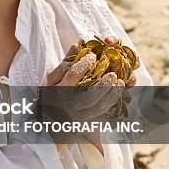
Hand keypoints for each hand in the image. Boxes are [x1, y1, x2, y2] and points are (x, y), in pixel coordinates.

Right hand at [44, 36, 132, 150]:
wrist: (48, 123)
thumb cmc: (51, 95)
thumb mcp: (53, 79)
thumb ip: (65, 63)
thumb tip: (76, 46)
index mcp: (58, 91)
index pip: (72, 76)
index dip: (84, 64)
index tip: (92, 56)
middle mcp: (68, 105)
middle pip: (89, 97)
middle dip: (102, 85)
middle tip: (113, 74)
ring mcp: (78, 116)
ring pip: (98, 108)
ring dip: (111, 95)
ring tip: (120, 82)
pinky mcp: (85, 122)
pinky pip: (101, 115)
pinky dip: (111, 104)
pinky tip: (118, 94)